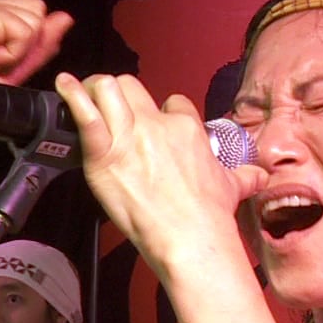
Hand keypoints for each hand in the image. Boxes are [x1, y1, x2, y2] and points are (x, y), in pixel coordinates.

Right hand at [0, 0, 74, 88]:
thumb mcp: (17, 63)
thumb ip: (40, 40)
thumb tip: (65, 18)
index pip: (32, 9)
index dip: (28, 40)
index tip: (3, 61)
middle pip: (37, 9)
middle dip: (26, 43)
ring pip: (33, 20)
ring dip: (18, 51)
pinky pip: (24, 32)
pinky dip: (12, 54)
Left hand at [53, 71, 265, 273]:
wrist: (190, 236)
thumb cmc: (209, 215)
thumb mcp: (233, 187)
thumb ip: (243, 176)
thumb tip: (259, 176)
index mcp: (187, 128)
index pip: (172, 102)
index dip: (161, 112)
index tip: (154, 125)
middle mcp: (158, 125)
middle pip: (132, 88)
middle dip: (119, 94)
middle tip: (109, 108)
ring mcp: (131, 137)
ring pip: (108, 90)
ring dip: (95, 91)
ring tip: (85, 96)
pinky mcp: (106, 154)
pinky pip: (86, 116)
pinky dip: (72, 97)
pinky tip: (63, 86)